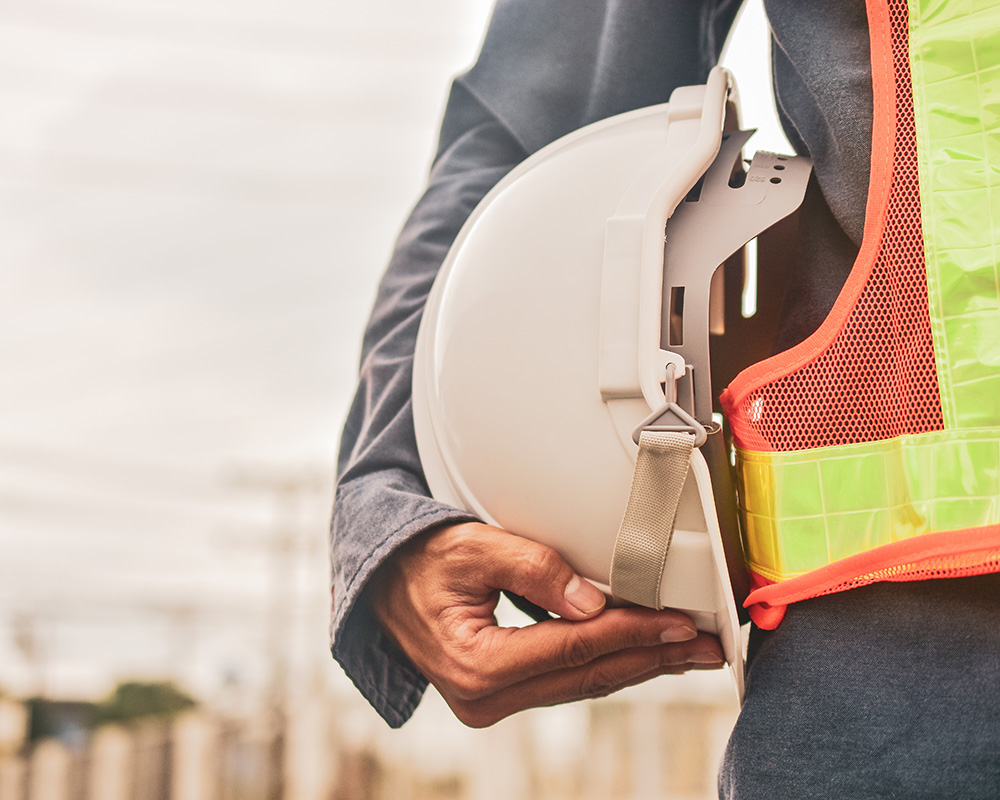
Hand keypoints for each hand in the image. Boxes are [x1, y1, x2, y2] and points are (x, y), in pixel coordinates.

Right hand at [369, 521, 724, 726]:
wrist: (381, 581)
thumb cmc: (420, 558)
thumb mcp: (473, 547)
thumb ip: (533, 569)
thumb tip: (595, 603)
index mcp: (475, 664)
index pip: (572, 648)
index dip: (631, 633)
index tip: (679, 622)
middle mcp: (484, 696)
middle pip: (586, 675)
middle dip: (651, 658)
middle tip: (707, 647)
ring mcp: (492, 700)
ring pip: (582, 683)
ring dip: (638, 665)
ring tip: (688, 652)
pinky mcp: (500, 692)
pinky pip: (566, 680)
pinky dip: (607, 663)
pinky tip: (640, 654)